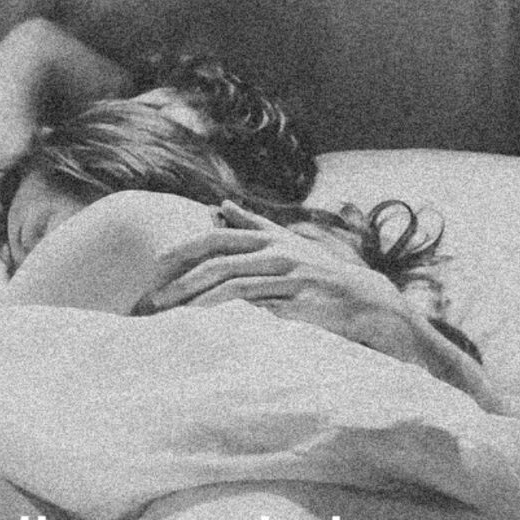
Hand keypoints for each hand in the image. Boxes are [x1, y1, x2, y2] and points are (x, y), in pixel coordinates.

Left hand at [135, 200, 404, 350]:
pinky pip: (255, 301)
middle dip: (180, 276)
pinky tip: (205, 315)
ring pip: (232, 280)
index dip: (185, 247)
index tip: (155, 263)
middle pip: (218, 258)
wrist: (366, 301)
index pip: (217, 237)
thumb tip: (222, 205)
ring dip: (196, 296)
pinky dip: (227, 306)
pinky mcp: (298, 297)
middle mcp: (277, 250)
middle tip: (152, 295)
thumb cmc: (318, 273)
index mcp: (269, 237)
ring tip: (171, 311)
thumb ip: (253, 224)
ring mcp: (289, 273)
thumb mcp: (285, 242)